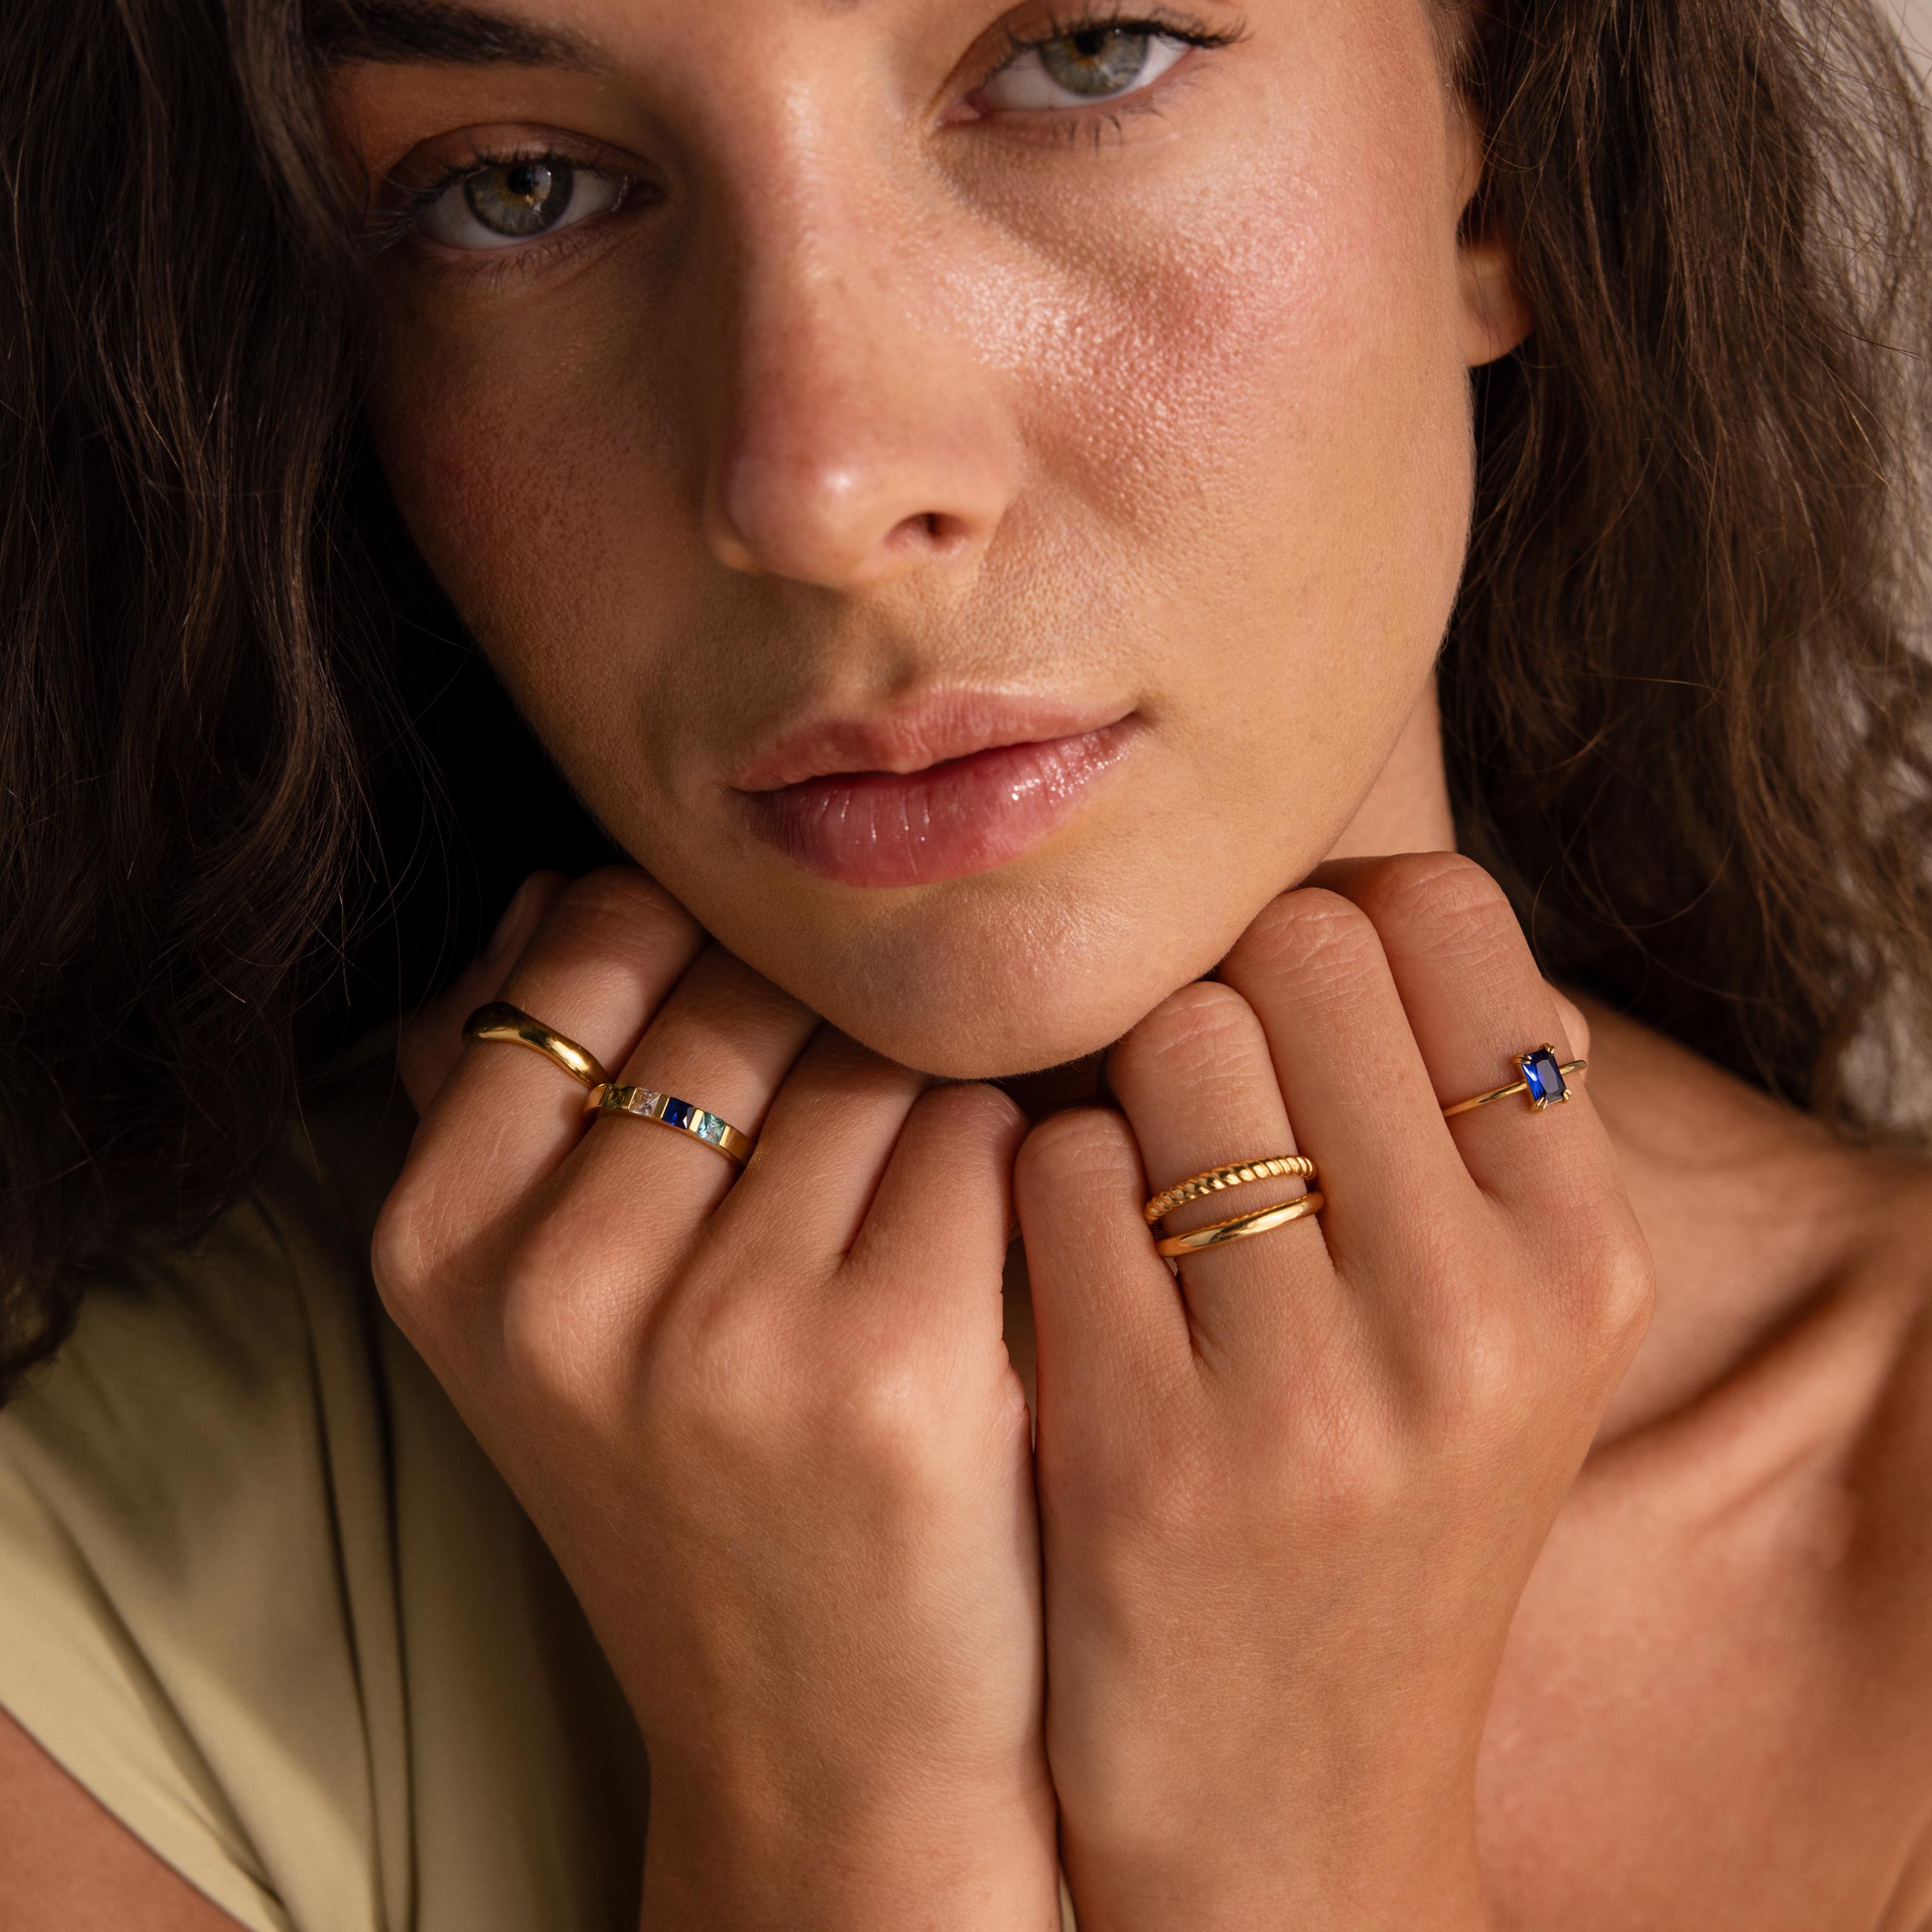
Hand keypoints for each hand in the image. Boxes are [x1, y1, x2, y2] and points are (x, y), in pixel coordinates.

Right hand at [374, 869, 1059, 1930]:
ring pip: (877, 1055)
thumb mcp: (543, 1311)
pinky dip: (1008, 1168)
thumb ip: (517, 1102)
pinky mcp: (897, 1375)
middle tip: (852, 1147)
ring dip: (922, 1103)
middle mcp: (562, 1289)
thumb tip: (548, 886)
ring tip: (908, 1218)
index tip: (750, 1047)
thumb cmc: (695, 1488)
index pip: (597, 941)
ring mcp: (728, 1337)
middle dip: (824, 1036)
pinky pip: (982, 1136)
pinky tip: (990, 1261)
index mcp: (442, 1246)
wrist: (820, 1748)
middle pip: (749, 993)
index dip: (703, 963)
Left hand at [1016, 853, 1652, 1930]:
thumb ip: (1458, 1124)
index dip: (1334, 922)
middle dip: (1223, 992)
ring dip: (1124, 1085)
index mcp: (1579, 1253)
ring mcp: (1313, 1391)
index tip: (1284, 994)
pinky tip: (1067, 1265)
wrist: (1292, 1802)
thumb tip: (1366, 905)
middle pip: (1295, 954)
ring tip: (1135, 1179)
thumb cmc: (1379, 1511)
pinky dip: (1044, 1186)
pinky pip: (1060, 1170)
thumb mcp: (1497, 1330)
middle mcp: (1474, 1312)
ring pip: (1172, 1042)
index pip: (1442, 917)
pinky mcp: (1147, 1454)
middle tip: (1191, 1082)